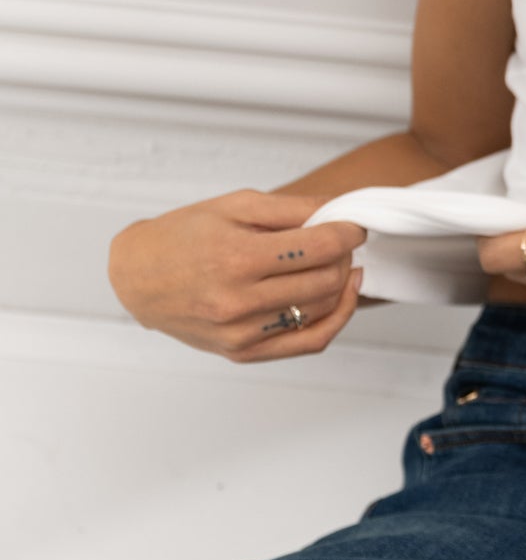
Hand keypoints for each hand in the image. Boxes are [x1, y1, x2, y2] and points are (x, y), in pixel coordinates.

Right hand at [108, 189, 367, 361]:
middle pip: (325, 279)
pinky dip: (336, 319)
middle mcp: (238, 301)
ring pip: (322, 309)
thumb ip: (290, 207)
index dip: (348, 233)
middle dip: (345, 256)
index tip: (355, 225)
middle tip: (343, 241)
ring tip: (338, 263)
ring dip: (342, 283)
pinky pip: (309, 343)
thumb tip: (338, 208)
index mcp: (235, 258)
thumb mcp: (233, 206)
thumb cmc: (183, 236)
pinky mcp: (243, 353)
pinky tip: (341, 296)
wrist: (138, 277)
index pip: (319, 247)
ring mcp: (241, 333)